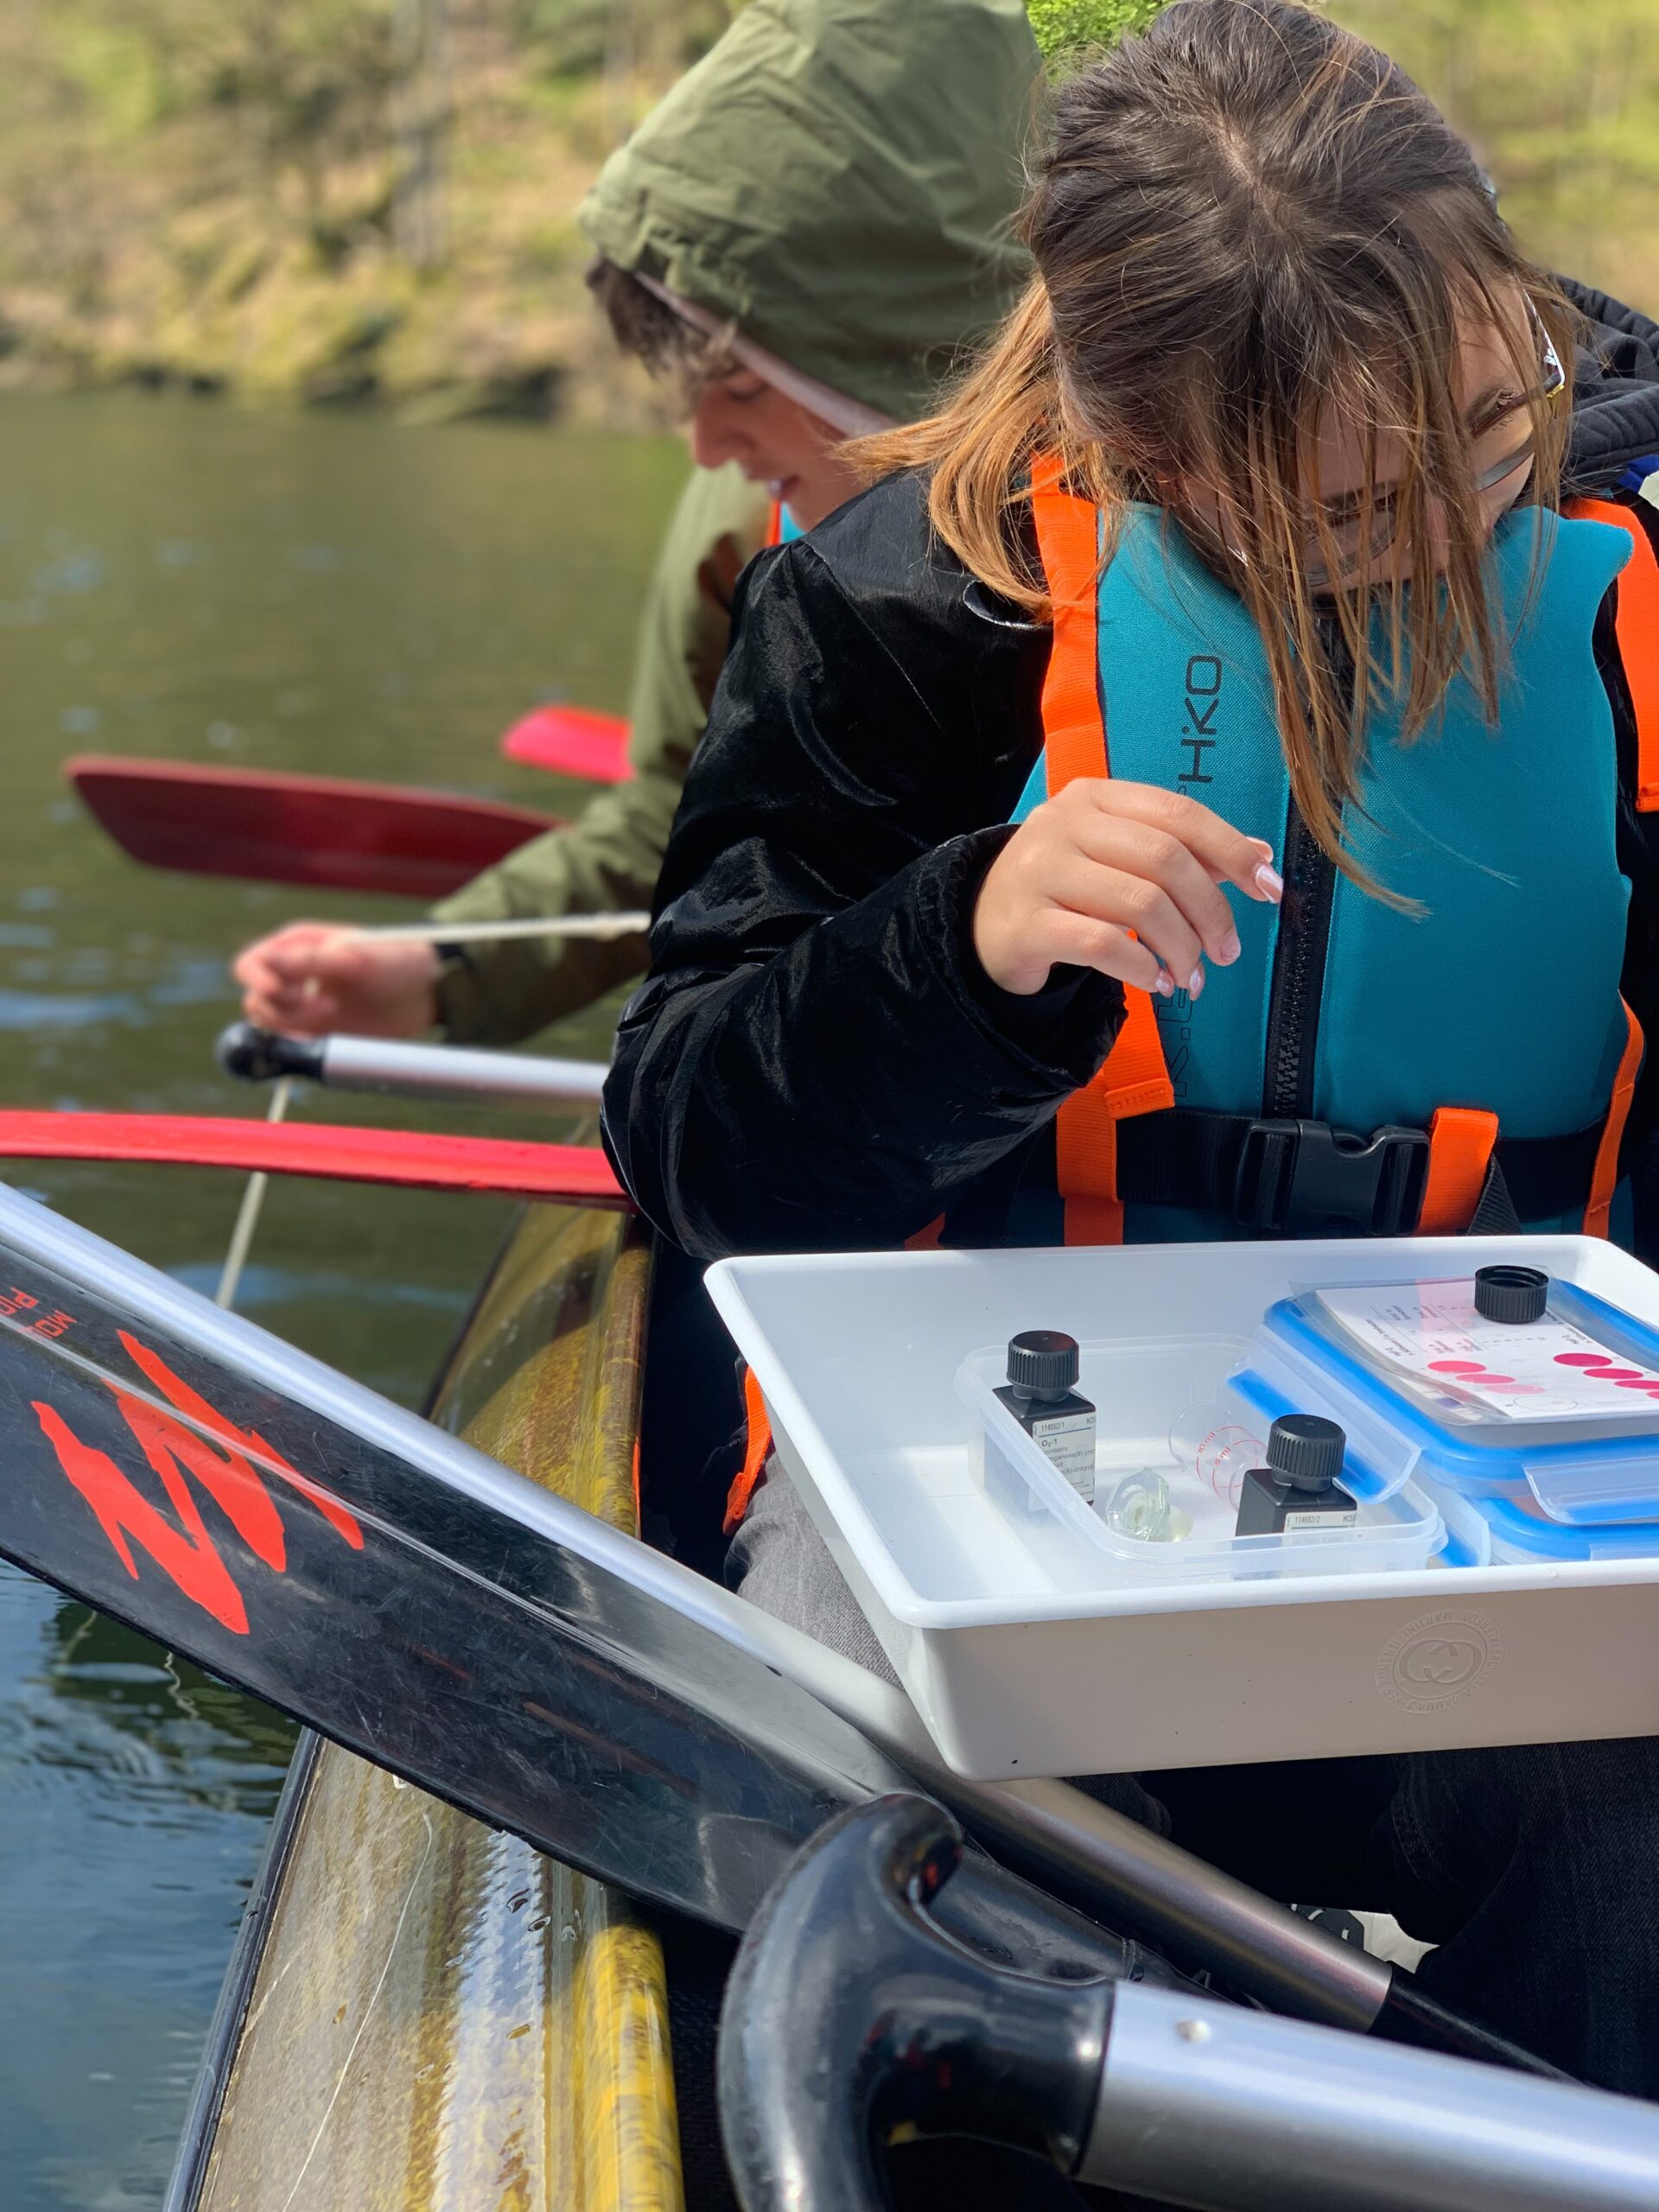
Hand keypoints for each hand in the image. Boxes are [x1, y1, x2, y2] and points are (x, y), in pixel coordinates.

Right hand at [232, 923, 440, 1038]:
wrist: (427, 992)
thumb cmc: (394, 961)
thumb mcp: (354, 958)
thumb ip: (310, 962)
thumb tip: (268, 964)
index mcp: (295, 946)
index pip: (252, 964)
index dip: (256, 978)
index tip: (275, 989)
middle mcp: (294, 976)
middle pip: (256, 998)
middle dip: (282, 1006)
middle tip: (327, 1007)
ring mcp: (304, 1005)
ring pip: (269, 1022)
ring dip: (293, 1024)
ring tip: (332, 1013)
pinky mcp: (318, 1031)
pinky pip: (291, 1042)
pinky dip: (299, 1043)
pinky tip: (327, 1035)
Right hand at [973, 779, 1282, 997]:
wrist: (982, 925)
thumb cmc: (1065, 889)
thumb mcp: (1118, 857)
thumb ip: (1183, 853)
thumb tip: (1260, 856)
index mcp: (1095, 796)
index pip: (1178, 814)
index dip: (1232, 850)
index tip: (1270, 889)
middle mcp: (1063, 825)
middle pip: (1165, 860)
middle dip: (1210, 911)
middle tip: (1227, 953)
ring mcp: (1039, 872)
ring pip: (1140, 905)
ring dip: (1181, 948)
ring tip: (1192, 977)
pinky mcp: (1026, 924)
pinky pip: (1103, 945)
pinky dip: (1143, 969)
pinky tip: (1157, 984)